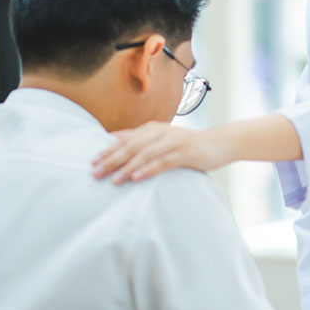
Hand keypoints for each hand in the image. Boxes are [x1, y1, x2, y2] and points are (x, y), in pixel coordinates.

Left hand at [91, 122, 232, 183]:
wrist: (218, 143)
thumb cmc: (185, 145)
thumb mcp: (161, 140)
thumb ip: (140, 140)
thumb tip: (113, 140)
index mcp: (152, 129)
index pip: (125, 139)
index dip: (108, 150)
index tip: (92, 162)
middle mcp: (160, 132)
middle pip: (131, 146)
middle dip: (112, 160)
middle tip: (96, 173)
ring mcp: (173, 142)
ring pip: (145, 154)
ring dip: (128, 167)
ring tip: (114, 180)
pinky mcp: (185, 153)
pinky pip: (163, 162)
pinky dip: (149, 169)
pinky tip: (137, 178)